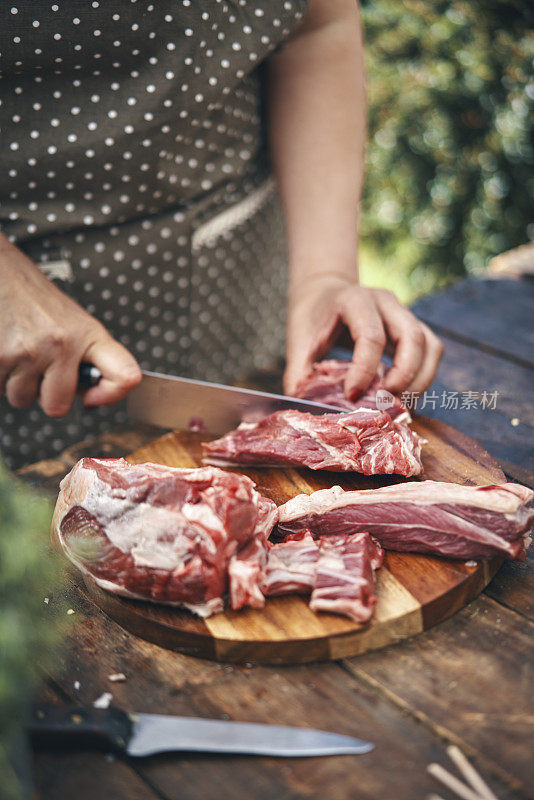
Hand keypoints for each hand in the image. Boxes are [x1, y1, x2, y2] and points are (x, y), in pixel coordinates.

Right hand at [0, 239, 140, 415]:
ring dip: (18, 384)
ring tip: (20, 354)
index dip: (112, 395)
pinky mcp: (0, 356)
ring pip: (23, 399)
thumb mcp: (74, 321)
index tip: (94, 397)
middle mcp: (62, 344)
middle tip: (41, 371)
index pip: (124, 376)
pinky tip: (6, 351)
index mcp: (89, 335)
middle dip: (45, 396)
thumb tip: (89, 394)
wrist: (1, 272)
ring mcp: (30, 352)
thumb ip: (86, 356)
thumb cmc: (34, 297)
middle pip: (58, 407)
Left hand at [284, 277, 443, 398]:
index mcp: (354, 300)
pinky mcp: (414, 327)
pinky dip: (424, 376)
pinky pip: (432, 351)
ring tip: (398, 403)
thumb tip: (304, 406)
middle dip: (403, 376)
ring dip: (420, 380)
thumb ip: (300, 373)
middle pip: (412, 337)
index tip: (352, 395)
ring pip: (430, 345)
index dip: (365, 370)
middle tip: (385, 401)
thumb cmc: (313, 321)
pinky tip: (405, 394)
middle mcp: (385, 302)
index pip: (371, 336)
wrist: (324, 295)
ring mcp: (404, 312)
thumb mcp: (299, 343)